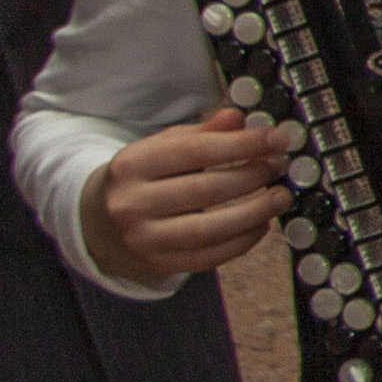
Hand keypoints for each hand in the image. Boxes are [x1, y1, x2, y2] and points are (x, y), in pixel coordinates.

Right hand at [85, 103, 289, 279]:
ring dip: (255, 213)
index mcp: (132, 165)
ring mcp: (145, 239)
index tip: (276, 138)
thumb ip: (201, 133)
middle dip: (252, 176)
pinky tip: (262, 224)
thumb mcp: (162, 147)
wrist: (100, 222)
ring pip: (210, 229)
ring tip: (280, 197)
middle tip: (279, 166)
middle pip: (206, 191)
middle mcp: (132, 204)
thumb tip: (238, 118)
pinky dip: (242, 241)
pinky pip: (210, 257)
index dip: (243, 144)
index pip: (196, 151)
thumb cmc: (142, 178)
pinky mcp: (160, 263)